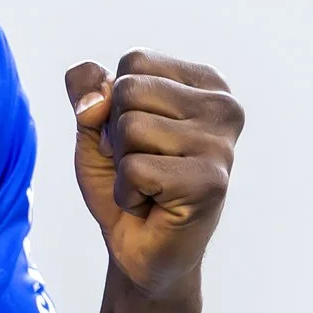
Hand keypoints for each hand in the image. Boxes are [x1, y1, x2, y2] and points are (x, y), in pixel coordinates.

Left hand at [65, 51, 242, 309]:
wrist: (140, 251)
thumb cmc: (125, 183)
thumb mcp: (95, 126)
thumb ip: (87, 91)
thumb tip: (95, 96)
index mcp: (206, 83)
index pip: (134, 61)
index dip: (115, 103)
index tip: (138, 139)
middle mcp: (224, 107)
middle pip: (130, 91)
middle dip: (116, 135)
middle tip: (141, 167)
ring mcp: (222, 145)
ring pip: (131, 129)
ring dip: (122, 166)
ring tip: (148, 186)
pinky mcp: (211, 183)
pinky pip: (135, 169)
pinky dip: (127, 193)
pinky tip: (151, 205)